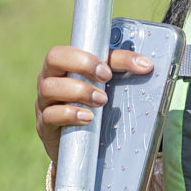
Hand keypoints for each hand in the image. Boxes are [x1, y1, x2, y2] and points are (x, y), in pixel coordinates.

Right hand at [35, 43, 153, 162]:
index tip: (109, 69)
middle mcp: (48, 78)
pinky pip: (50, 115)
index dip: (86, 55)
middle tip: (106, 78)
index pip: (69, 48)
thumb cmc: (90, 103)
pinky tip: (87, 118)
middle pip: (53, 58)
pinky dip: (70, 114)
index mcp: (62, 64)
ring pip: (50, 87)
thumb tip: (147, 65)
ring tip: (101, 101)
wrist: (78, 142)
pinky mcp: (44, 125)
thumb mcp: (103, 84)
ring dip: (80, 91)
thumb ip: (120, 68)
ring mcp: (43, 101)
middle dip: (82, 65)